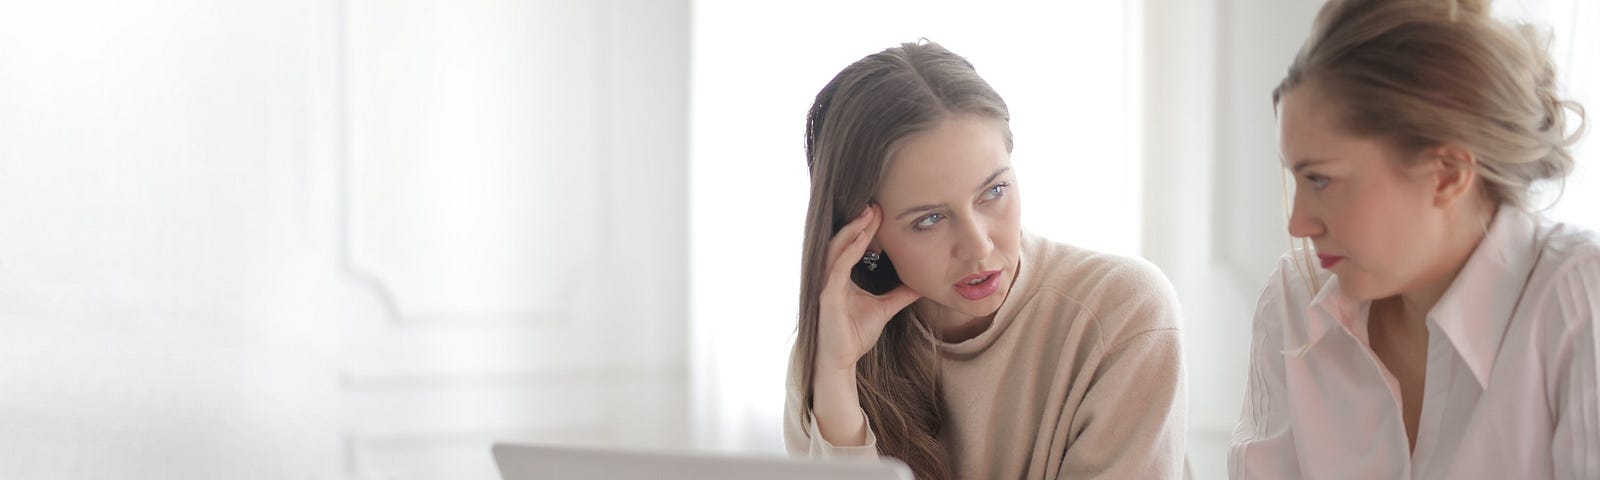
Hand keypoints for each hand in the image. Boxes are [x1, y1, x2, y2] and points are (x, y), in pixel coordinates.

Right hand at [815, 204, 921, 373]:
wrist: (842, 361)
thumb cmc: (854, 335)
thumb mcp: (885, 309)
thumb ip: (900, 294)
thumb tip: (920, 284)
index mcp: (841, 277)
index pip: (852, 246)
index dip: (865, 229)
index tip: (881, 212)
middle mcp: (831, 277)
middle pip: (843, 241)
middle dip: (859, 222)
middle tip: (876, 204)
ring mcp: (827, 285)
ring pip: (837, 249)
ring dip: (853, 230)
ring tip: (869, 214)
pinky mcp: (827, 296)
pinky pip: (837, 268)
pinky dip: (849, 251)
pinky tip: (861, 238)